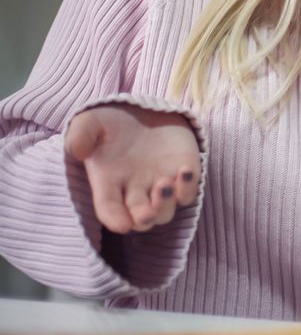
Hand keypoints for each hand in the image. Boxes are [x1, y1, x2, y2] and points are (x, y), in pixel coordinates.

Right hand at [64, 103, 200, 234]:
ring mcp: (160, 185)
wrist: (142, 109)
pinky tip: (186, 171)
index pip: (109, 210)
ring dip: (165, 205)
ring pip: (165, 212)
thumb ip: (81, 135)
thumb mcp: (91, 122)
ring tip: (164, 184)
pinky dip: (188, 188)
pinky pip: (188, 193)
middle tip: (147, 212)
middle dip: (144, 218)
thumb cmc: (112, 121)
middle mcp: (135, 190)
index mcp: (109, 183)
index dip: (114, 219)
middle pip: (141, 218)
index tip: (121, 225)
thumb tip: (77, 150)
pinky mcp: (183, 174)